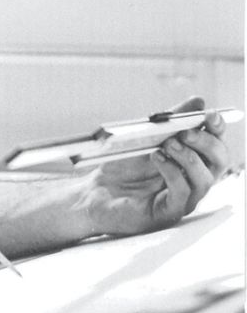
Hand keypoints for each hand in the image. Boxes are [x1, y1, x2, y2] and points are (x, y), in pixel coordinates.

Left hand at [83, 97, 229, 235]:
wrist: (94, 191)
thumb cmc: (121, 165)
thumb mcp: (145, 137)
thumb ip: (170, 121)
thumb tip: (198, 101)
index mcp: (189, 160)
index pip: (215, 144)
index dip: (217, 129)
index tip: (209, 116)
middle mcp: (191, 180)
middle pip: (219, 162)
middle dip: (207, 143)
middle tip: (186, 132)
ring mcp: (182, 198)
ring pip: (205, 179)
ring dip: (188, 157)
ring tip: (167, 144)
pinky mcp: (168, 212)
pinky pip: (182, 193)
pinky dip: (173, 172)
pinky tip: (157, 158)